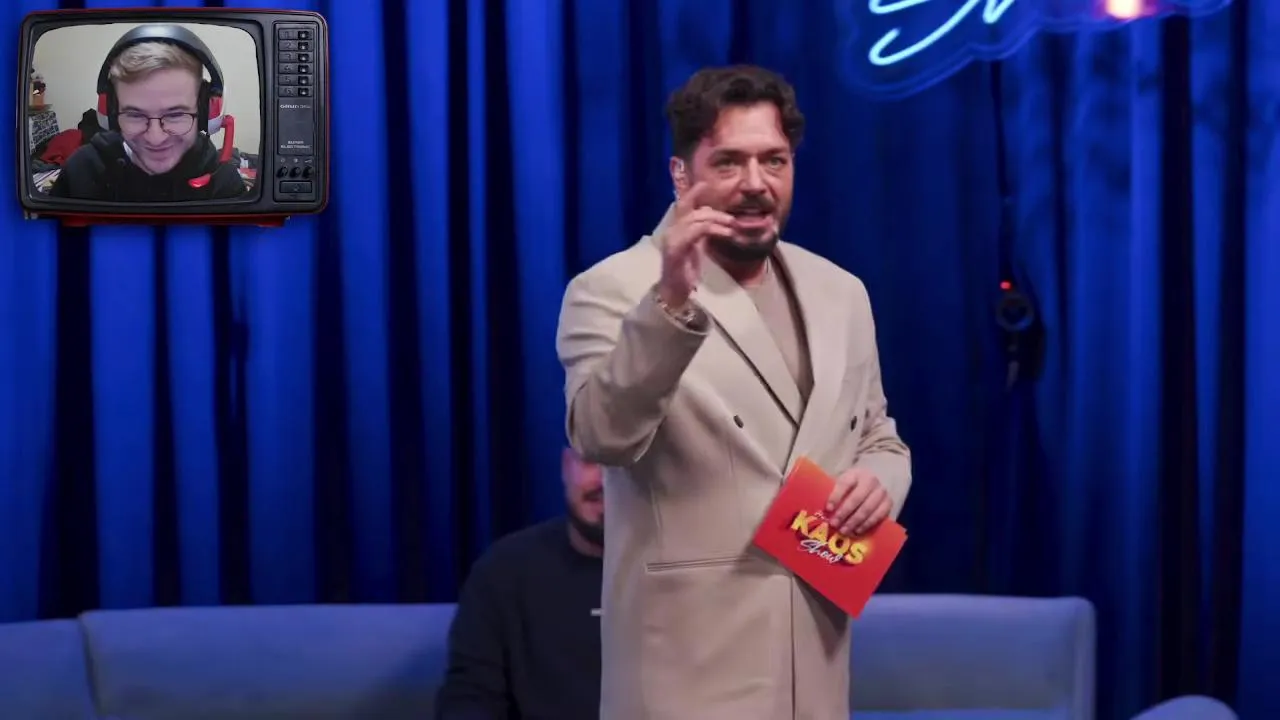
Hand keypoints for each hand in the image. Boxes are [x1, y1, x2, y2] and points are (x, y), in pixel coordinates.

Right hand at [658, 181, 737, 307]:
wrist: (673, 295)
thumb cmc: (684, 274)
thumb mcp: (695, 249)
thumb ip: (702, 234)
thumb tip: (717, 222)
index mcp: (676, 230)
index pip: (683, 206)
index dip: (693, 193)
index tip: (705, 183)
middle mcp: (671, 231)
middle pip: (693, 211)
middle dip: (715, 212)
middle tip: (733, 218)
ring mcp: (672, 239)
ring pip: (696, 219)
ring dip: (717, 220)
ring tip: (732, 225)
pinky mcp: (676, 249)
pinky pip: (697, 231)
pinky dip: (713, 229)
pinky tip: (726, 233)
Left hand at [825, 468, 890, 535]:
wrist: (872, 485)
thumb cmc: (852, 487)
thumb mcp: (842, 484)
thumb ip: (833, 493)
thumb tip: (821, 510)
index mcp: (855, 474)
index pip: (845, 483)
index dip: (836, 496)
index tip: (828, 509)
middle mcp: (870, 481)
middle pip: (856, 498)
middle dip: (844, 513)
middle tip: (834, 524)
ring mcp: (881, 492)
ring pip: (867, 508)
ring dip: (854, 522)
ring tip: (844, 531)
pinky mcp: (888, 503)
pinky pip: (878, 516)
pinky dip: (866, 525)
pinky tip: (857, 531)